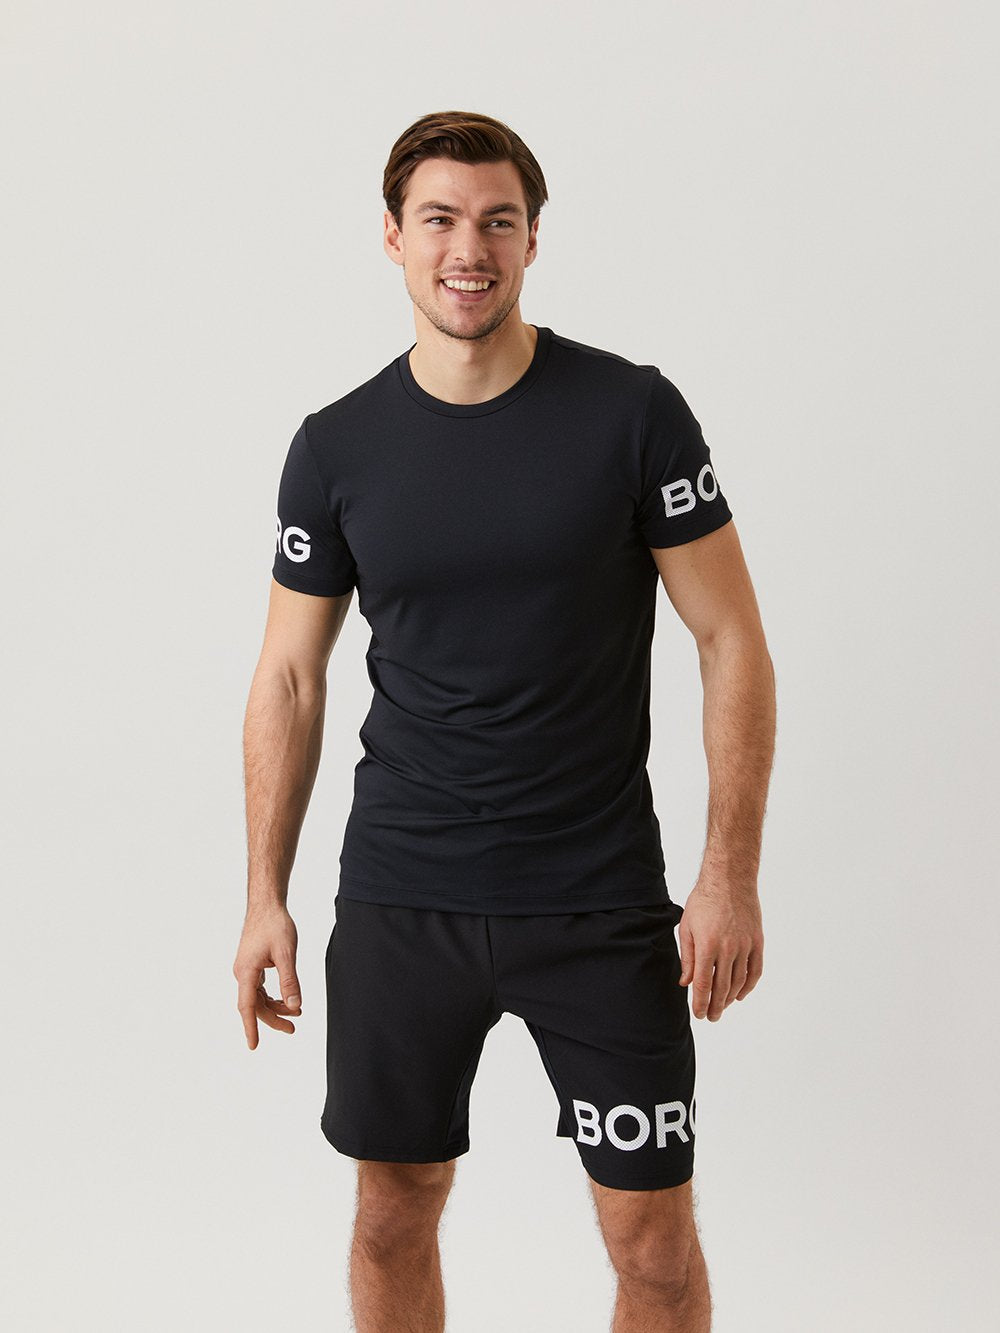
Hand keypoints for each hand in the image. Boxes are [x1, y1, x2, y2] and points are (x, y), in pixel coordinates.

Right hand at [233, 904, 302, 1048]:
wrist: (266, 905)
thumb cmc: (275, 925)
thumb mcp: (287, 953)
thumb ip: (290, 981)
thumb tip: (294, 1005)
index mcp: (246, 972)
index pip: (248, 1007)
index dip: (251, 1027)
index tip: (254, 1045)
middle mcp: (242, 973)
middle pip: (255, 1005)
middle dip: (274, 1018)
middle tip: (293, 1029)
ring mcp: (245, 969)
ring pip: (258, 997)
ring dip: (275, 1007)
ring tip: (295, 1013)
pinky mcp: (251, 965)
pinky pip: (259, 988)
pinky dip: (272, 996)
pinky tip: (285, 999)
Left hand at [677, 879, 763, 1020]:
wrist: (729, 880)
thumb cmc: (703, 901)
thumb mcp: (687, 927)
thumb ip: (687, 957)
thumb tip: (685, 983)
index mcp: (707, 945)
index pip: (703, 983)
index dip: (700, 1002)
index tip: (698, 1014)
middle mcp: (728, 948)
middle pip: (722, 987)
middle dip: (715, 1006)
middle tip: (711, 1017)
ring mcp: (745, 945)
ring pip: (739, 981)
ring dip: (730, 998)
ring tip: (722, 1007)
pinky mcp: (757, 941)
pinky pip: (755, 970)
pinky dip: (749, 986)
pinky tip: (740, 994)